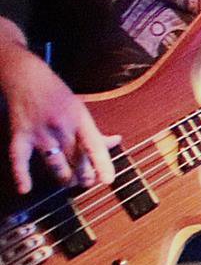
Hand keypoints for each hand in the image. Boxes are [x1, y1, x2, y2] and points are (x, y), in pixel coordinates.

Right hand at [0, 44, 118, 194]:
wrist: (25, 76)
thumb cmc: (56, 93)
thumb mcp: (80, 107)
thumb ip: (95, 130)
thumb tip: (116, 141)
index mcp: (79, 117)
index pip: (94, 144)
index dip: (102, 163)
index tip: (108, 180)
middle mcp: (61, 125)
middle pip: (77, 160)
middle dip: (84, 176)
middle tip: (86, 181)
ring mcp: (39, 131)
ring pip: (56, 164)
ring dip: (64, 178)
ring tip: (69, 181)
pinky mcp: (20, 135)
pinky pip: (20, 158)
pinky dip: (21, 174)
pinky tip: (25, 188)